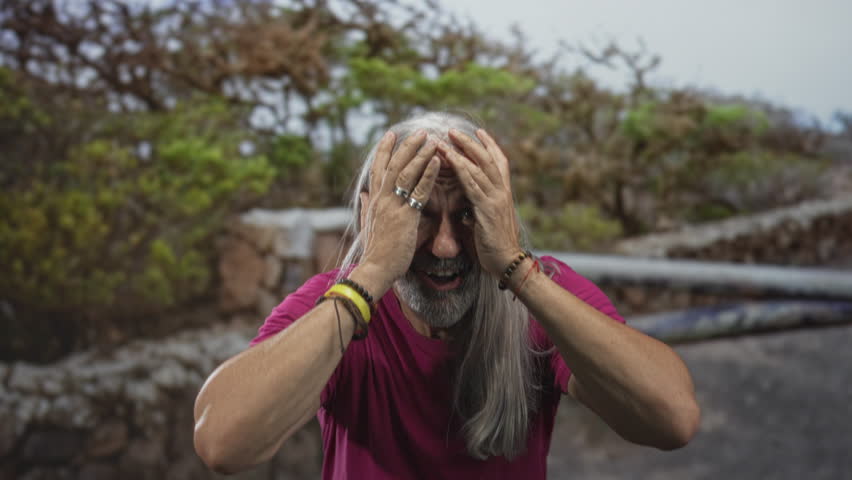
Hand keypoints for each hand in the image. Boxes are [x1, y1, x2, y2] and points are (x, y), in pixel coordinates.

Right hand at [358, 130, 440, 290]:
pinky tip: (437, 161)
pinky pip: (419, 191)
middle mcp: (382, 199)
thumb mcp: (367, 224)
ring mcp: (393, 207)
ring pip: (406, 173)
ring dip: (420, 154)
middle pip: (393, 165)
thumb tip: (363, 193)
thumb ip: (366, 206)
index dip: (384, 150)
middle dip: (406, 146)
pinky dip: (428, 174)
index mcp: (374, 200)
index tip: (390, 134)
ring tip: (432, 140)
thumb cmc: (375, 250)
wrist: (376, 268)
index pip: (378, 169)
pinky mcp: (406, 217)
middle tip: (419, 131)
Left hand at [438, 129, 521, 275]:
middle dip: (470, 143)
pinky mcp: (487, 209)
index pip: (499, 162)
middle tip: (453, 131)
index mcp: (504, 193)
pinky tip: (450, 161)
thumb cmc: (495, 244)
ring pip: (479, 168)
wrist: (507, 261)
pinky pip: (473, 185)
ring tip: (445, 141)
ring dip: (461, 152)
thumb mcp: (489, 219)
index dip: (490, 145)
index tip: (479, 131)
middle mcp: (502, 191)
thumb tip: (472, 200)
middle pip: (488, 159)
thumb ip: (482, 205)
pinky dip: (461, 170)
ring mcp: (496, 199)